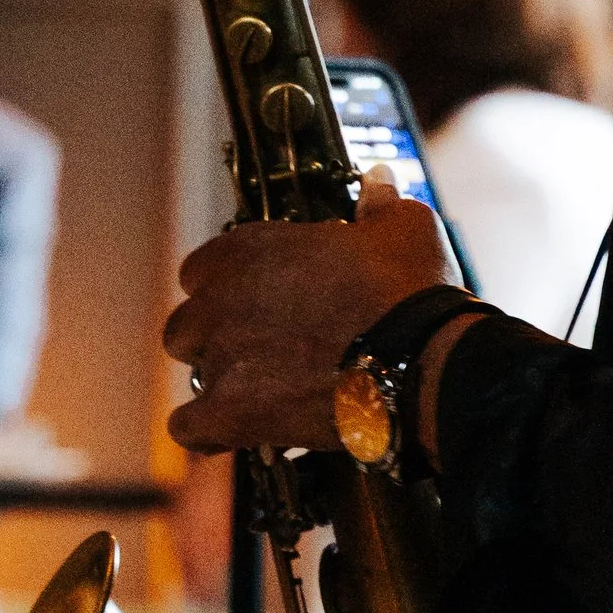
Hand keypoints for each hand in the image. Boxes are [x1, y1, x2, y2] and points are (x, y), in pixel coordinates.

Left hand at [164, 166, 455, 455]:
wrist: (423, 359)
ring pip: (192, 373)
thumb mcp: (404, 227)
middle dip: (218, 336)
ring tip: (264, 392)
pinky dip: (210, 433)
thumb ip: (378, 203)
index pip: (202, 269)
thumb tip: (378, 179)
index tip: (260, 300)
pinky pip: (191, 429)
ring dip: (220, 381)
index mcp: (249, 249)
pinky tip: (234, 433)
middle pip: (189, 323)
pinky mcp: (231, 412)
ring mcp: (222, 358)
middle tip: (265, 348)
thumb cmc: (411, 289)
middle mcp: (222, 300)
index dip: (230, 287)